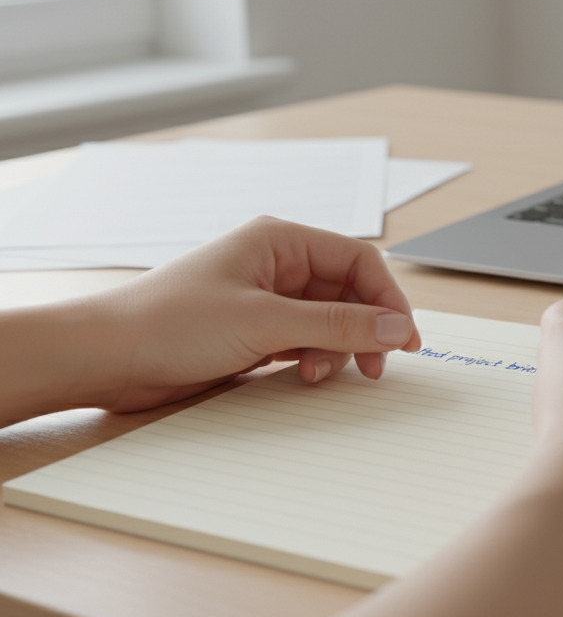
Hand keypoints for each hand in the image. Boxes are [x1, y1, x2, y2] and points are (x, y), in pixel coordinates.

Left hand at [71, 216, 421, 412]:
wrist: (104, 358)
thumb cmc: (167, 323)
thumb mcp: (264, 322)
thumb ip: (338, 325)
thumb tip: (396, 327)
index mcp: (280, 241)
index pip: (359, 262)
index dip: (388, 299)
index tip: (405, 337)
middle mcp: (276, 265)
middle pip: (349, 293)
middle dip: (366, 329)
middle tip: (378, 365)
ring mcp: (264, 300)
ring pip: (329, 321)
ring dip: (337, 349)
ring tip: (320, 373)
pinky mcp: (252, 332)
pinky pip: (304, 342)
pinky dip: (313, 359)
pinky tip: (301, 375)